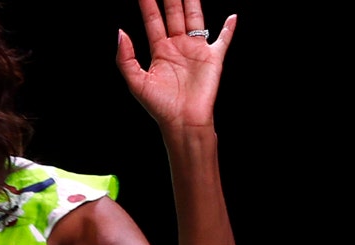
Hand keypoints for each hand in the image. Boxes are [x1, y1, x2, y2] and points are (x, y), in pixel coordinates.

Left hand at [115, 0, 235, 130]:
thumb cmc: (160, 106)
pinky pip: (223, 40)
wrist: (183, 122)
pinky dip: (229, 29)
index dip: (148, 3)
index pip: (153, 19)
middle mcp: (178, 46)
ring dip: (192, 1)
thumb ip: (126, 58)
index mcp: (160, 50)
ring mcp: (196, 51)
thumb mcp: (136, 82)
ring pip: (195, 18)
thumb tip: (121, 32)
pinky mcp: (213, 59)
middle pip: (174, 13)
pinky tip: (233, 17)